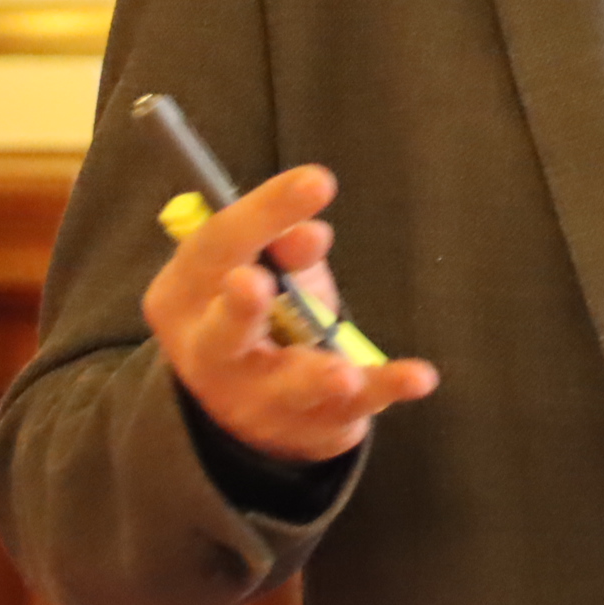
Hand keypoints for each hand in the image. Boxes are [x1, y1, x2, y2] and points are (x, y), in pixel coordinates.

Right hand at [143, 164, 439, 463]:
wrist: (245, 410)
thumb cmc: (256, 312)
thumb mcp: (261, 268)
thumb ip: (283, 247)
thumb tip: (310, 234)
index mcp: (184, 298)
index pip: (216, 247)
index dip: (263, 212)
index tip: (318, 179)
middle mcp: (209, 355)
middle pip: (223, 330)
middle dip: (238, 307)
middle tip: (252, 283)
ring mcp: (255, 399)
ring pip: (285, 386)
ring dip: (313, 377)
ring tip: (341, 374)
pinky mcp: (307, 425)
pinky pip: (350, 407)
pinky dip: (386, 387)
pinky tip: (419, 377)